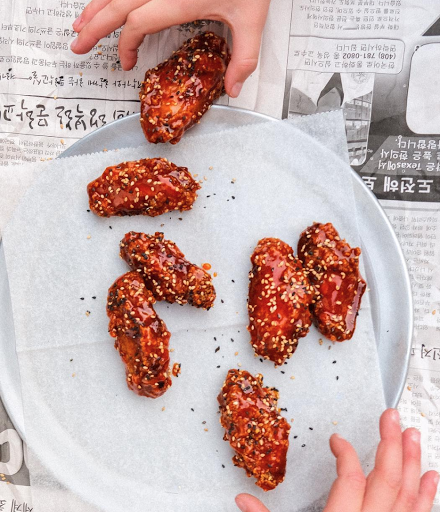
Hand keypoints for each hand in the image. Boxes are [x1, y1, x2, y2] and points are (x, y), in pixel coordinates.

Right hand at [70, 0, 270, 96]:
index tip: (125, 63)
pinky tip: (101, 1)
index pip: (138, 24)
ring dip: (95, 6)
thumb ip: (244, 58)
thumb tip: (233, 90)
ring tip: (79, 23)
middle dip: (94, 27)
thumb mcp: (253, 19)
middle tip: (77, 45)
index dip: (126, 46)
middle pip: (117, 5)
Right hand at [235, 409, 438, 511]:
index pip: (349, 477)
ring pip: (408, 495)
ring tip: (414, 435)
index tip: (337, 440)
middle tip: (392, 416)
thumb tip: (242, 500)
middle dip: (390, 443)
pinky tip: (431, 477)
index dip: (345, 452)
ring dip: (412, 462)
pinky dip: (427, 496)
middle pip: (386, 480)